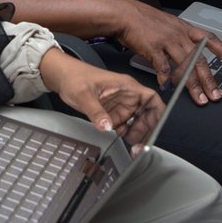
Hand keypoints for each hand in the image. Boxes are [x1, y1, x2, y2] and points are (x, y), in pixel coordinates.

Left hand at [40, 49, 164, 150]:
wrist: (62, 77)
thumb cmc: (75, 76)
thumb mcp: (84, 94)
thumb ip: (96, 111)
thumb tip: (107, 126)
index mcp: (126, 86)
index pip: (151, 99)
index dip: (158, 114)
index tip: (157, 128)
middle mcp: (127, 96)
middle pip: (147, 114)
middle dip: (146, 131)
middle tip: (138, 145)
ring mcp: (121, 105)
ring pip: (137, 123)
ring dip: (136, 135)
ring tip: (130, 146)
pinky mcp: (113, 112)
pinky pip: (124, 126)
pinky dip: (124, 135)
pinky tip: (119, 140)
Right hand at [114, 0, 221, 104]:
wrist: (124, 13)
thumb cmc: (143, 20)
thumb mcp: (167, 25)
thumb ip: (178, 39)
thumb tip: (187, 55)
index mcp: (184, 28)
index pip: (209, 39)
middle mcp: (179, 35)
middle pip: (199, 59)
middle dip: (209, 80)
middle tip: (216, 95)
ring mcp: (167, 41)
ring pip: (185, 66)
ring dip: (193, 85)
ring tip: (199, 99)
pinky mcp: (153, 48)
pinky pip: (163, 67)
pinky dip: (166, 79)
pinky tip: (167, 87)